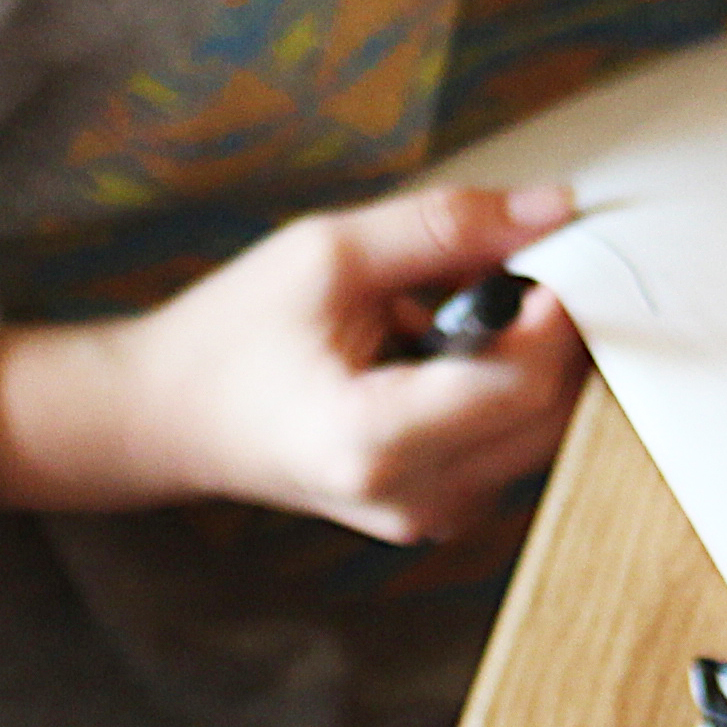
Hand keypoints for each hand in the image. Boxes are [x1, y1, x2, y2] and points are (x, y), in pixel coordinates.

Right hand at [0, 184, 588, 537]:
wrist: (168, 417)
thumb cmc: (233, 335)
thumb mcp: (330, 254)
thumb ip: (445, 228)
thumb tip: (553, 209)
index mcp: (377, 441)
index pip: (525, 383)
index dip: (558, 312)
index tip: (547, 251)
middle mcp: (414, 498)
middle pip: (550, 412)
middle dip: (552, 331)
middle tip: (506, 263)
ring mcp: (428, 517)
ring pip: (540, 431)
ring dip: (527, 359)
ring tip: (449, 308)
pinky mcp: (435, 513)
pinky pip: (509, 446)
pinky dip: (503, 388)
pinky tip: (442, 349)